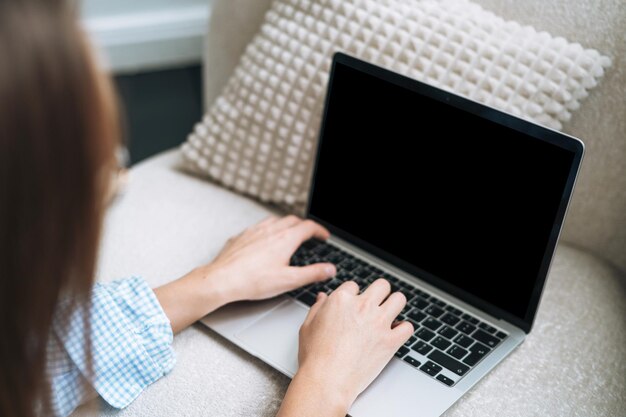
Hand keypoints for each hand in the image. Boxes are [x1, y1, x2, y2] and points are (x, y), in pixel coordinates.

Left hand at [203, 214, 336, 301]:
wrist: (222, 280)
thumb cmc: (253, 281)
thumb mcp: (289, 280)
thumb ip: (312, 273)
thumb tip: (329, 269)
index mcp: (285, 239)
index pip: (308, 227)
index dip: (319, 230)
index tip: (324, 235)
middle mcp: (270, 230)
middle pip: (292, 220)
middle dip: (303, 225)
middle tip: (309, 233)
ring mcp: (254, 231)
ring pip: (274, 220)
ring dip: (285, 224)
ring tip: (288, 232)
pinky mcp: (241, 236)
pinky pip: (257, 227)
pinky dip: (266, 229)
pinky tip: (263, 239)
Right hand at [277, 279, 413, 415]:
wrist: (327, 381)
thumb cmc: (315, 357)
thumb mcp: (307, 326)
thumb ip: (317, 308)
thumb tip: (323, 298)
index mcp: (341, 300)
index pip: (354, 286)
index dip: (354, 295)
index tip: (354, 305)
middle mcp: (362, 307)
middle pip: (382, 286)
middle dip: (379, 293)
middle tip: (376, 304)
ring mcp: (379, 323)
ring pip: (399, 299)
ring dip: (395, 305)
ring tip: (390, 314)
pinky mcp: (391, 341)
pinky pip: (408, 327)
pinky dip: (403, 330)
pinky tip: (396, 334)